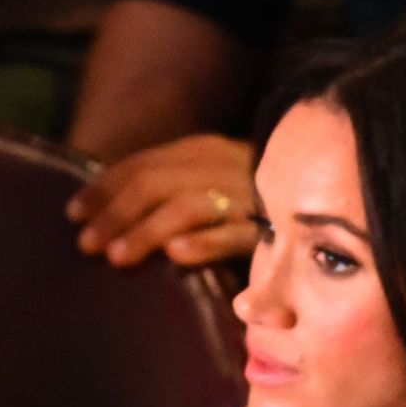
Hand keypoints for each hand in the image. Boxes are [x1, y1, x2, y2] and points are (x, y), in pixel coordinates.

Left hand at [66, 135, 259, 268]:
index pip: (143, 163)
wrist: (331, 196)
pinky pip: (235, 233)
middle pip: (157, 183)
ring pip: (187, 206)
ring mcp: (248, 195)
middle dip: (116, 212)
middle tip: (86, 243)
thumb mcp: (213, 181)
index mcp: (204, 150)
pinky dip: (205, 242)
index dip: (104, 187)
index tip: (73, 213)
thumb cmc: (258, 201)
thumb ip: (173, 188)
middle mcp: (223, 165)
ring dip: (147, 230)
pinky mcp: (271, 228)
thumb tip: (111, 210)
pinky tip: (178, 255)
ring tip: (117, 256)